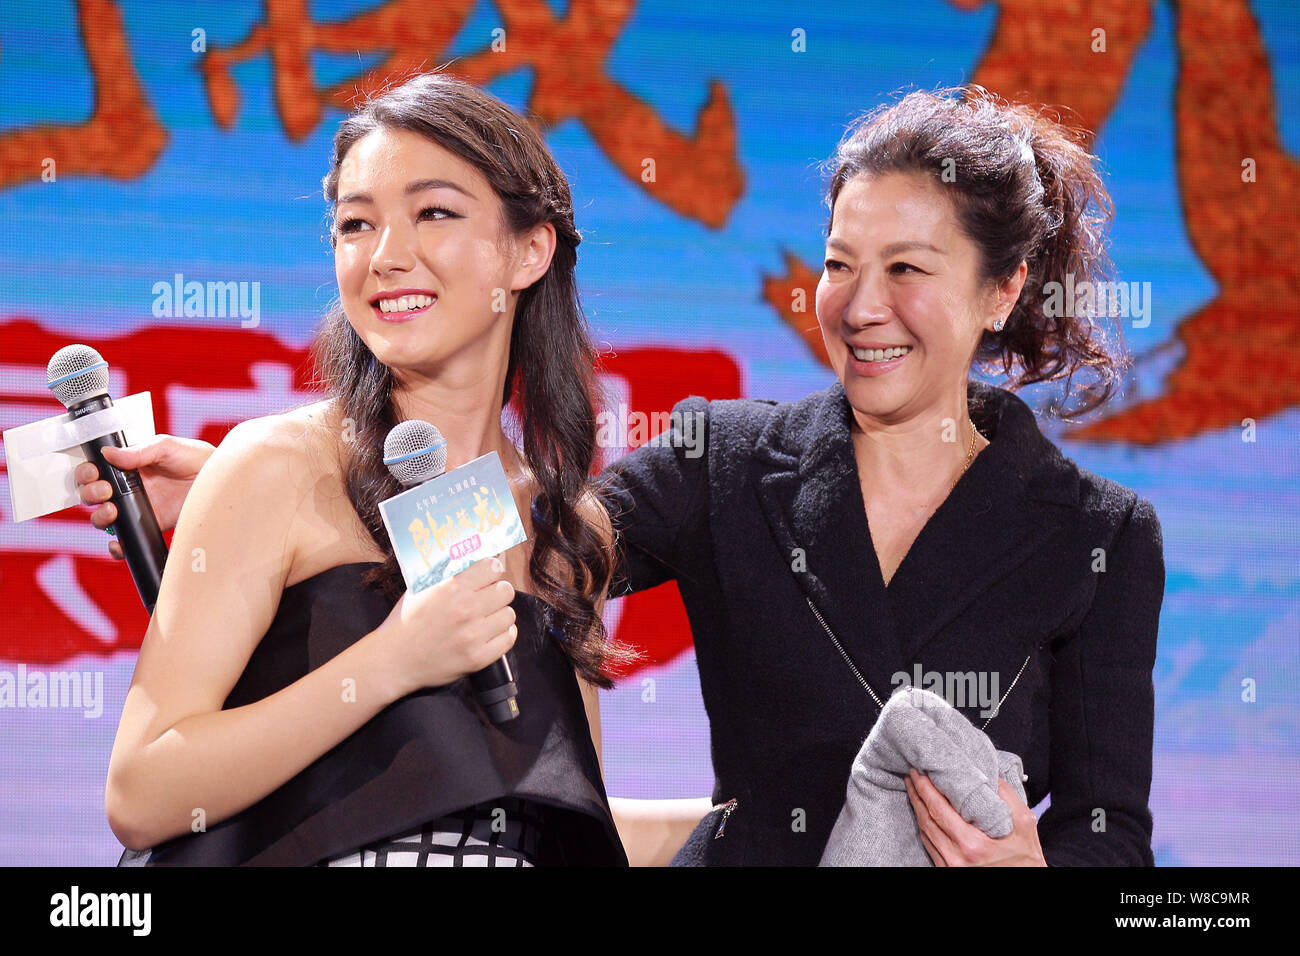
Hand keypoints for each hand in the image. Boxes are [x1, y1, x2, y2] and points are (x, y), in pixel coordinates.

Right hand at [74, 435, 215, 558]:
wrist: (219, 483)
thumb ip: (139, 451)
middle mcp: (128, 487)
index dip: (87, 472)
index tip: (93, 473)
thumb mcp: (168, 447)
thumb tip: (109, 454)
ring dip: (98, 516)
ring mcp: (136, 508)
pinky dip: (116, 546)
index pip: (96, 470)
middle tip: (106, 491)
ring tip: (113, 511)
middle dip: (90, 493)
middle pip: (92, 495)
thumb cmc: (196, 459)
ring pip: (102, 517)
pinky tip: (118, 543)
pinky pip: (126, 540)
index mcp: (128, 465)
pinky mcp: (149, 526)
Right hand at [370, 556, 518, 698]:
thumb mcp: (421, 587)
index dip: (492, 570)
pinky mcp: (478, 657)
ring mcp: (473, 635)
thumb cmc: (406, 621)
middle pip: (506, 590)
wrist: (394, 659)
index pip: (493, 567)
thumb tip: (472, 559)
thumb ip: (448, 574)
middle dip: (497, 592)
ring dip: (499, 615)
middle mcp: (466, 609)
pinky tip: (489, 633)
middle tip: (487, 598)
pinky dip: (502, 635)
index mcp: (452, 588)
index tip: (487, 576)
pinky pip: (508, 639)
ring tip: (485, 618)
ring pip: (509, 615)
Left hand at [904, 767, 1046, 866]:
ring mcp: (949, 866)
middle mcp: (956, 857)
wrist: (1027, 882)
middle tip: (913, 774)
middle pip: (926, 819)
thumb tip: (988, 771)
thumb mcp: (1024, 823)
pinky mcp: (947, 871)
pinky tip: (923, 812)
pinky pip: (929, 846)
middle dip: (917, 794)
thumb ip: (1006, 795)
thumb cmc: (1026, 858)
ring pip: (925, 833)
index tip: (920, 771)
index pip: (939, 810)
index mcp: (972, 845)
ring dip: (917, 808)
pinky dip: (924, 826)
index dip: (925, 788)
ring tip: (914, 788)